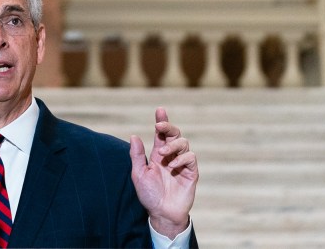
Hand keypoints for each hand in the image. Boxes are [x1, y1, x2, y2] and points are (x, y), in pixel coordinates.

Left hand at [129, 107, 197, 238]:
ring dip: (173, 145)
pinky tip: (173, 166)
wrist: (162, 214)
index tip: (160, 110)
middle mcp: (171, 156)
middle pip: (174, 134)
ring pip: (184, 143)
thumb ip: (137, 156)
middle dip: (168, 127)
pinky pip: (190, 158)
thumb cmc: (149, 195)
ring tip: (163, 155)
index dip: (162, 122)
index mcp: (158, 155)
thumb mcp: (139, 174)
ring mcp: (182, 164)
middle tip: (159, 127)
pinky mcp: (191, 173)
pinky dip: (182, 159)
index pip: (161, 134)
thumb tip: (134, 136)